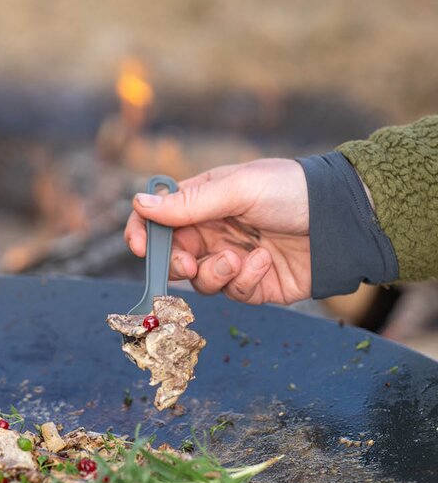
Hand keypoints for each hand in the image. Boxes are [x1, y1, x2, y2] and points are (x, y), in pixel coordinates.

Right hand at [124, 159, 310, 304]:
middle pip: (172, 257)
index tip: (140, 247)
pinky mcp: (253, 284)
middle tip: (190, 265)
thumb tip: (139, 203)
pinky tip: (265, 263)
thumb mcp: (239, 189)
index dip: (142, 232)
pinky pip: (233, 293)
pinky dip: (245, 281)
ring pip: (200, 282)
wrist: (343, 220)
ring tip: (241, 259)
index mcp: (202, 202)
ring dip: (216, 274)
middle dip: (177, 264)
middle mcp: (213, 233)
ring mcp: (232, 260)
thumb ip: (188, 203)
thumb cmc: (292, 190)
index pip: (157, 218)